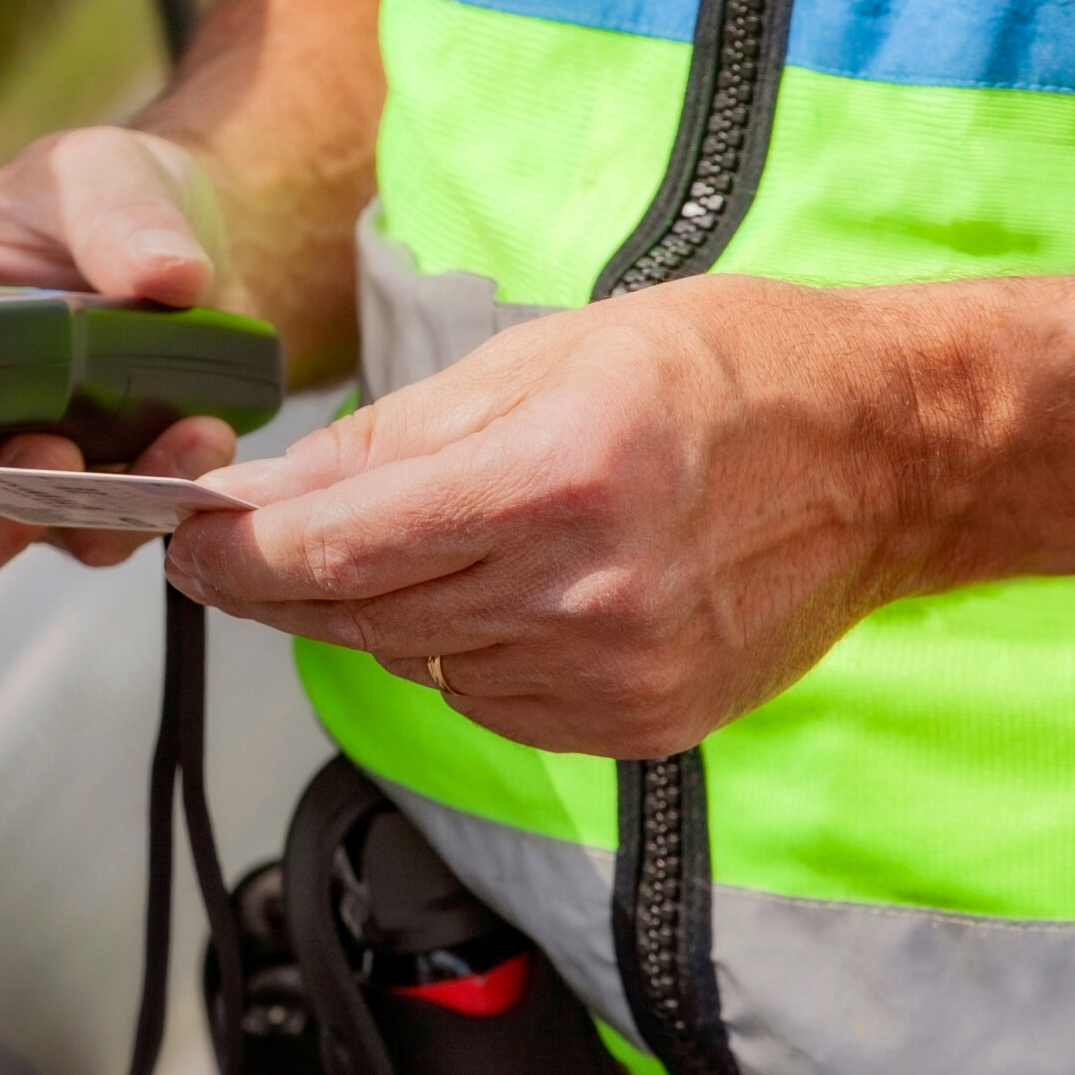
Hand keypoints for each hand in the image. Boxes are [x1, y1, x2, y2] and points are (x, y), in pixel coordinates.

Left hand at [164, 275, 982, 756]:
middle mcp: (588, 588)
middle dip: (278, 582)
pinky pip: (488, 701)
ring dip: (367, 614)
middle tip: (229, 547)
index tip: (184, 539)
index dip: (239, 551)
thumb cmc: (730, 369)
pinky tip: (477, 593)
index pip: (341, 546)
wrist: (890, 453)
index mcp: (561, 472)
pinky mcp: (641, 723)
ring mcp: (619, 671)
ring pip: (417, 663)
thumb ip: (399, 436)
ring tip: (372, 550)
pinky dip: (453, 651)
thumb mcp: (548, 351)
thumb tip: (273, 491)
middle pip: (364, 614)